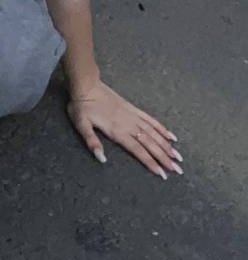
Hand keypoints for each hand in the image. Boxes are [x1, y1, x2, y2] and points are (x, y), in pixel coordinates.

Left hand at [66, 80, 182, 180]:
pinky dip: (162, 128)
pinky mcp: (133, 109)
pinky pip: (151, 120)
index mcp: (117, 131)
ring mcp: (133, 116)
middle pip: (150, 144)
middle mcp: (129, 124)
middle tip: (178, 170)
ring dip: (167, 146)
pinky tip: (171, 136)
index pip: (138, 150)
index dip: (150, 162)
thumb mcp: (81, 125)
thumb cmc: (82, 106)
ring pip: (154, 133)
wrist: (87, 85)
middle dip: (164, 158)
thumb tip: (102, 159)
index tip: (162, 174)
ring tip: (178, 157)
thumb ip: (92, 142)